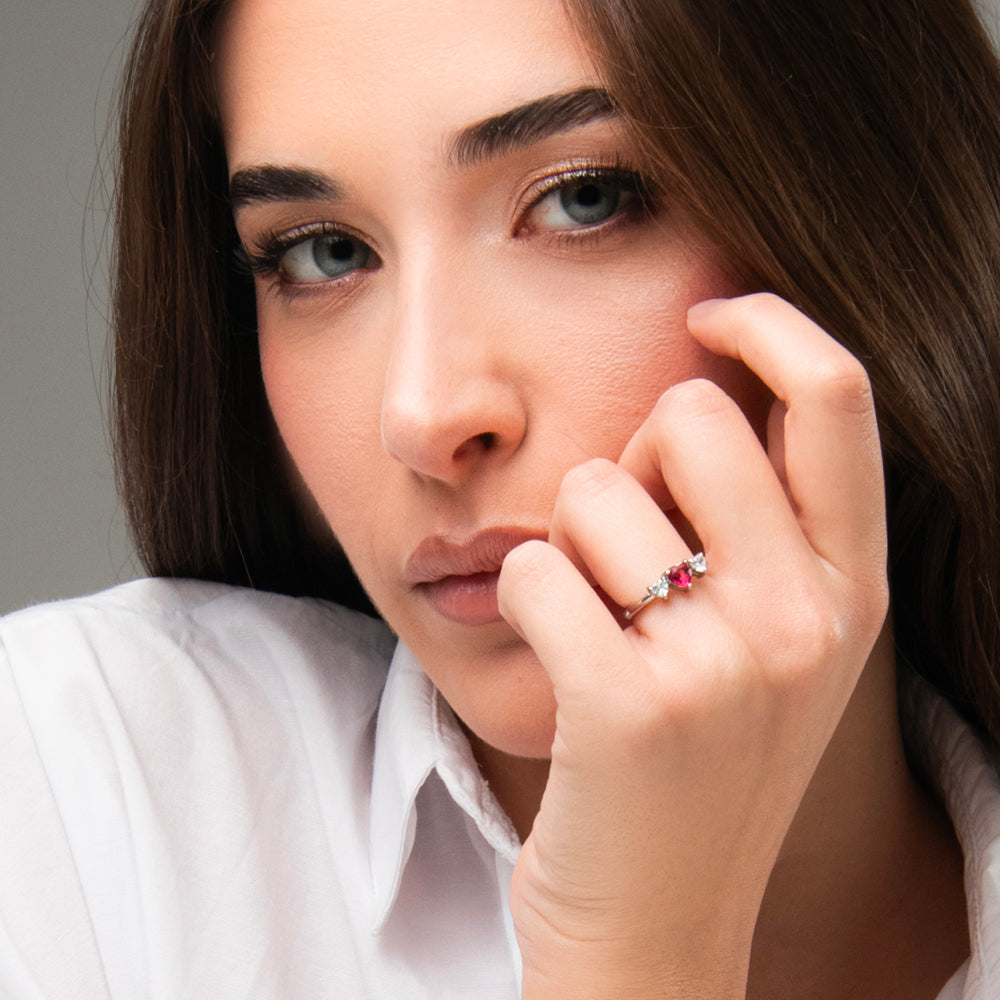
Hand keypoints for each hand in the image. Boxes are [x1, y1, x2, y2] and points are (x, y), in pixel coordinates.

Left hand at [497, 294, 888, 998]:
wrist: (655, 929)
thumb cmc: (698, 767)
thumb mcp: (775, 646)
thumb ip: (764, 520)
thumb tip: (701, 378)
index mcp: (851, 590)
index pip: (836, 394)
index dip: (766, 322)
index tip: (704, 313)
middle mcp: (805, 620)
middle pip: (687, 416)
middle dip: (633, 462)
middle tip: (629, 554)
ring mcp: (722, 667)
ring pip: (592, 490)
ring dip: (572, 546)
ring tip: (601, 634)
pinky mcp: (626, 707)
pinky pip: (534, 565)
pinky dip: (523, 599)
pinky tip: (558, 664)